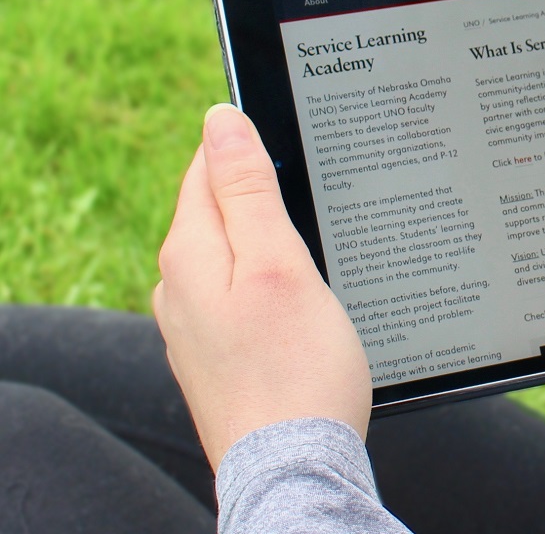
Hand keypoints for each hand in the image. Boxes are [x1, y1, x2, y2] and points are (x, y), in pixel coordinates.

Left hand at [154, 104, 370, 470]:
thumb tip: (222, 119)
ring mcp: (193, 325)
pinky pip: (238, 295)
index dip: (253, 145)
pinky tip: (302, 303)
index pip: (208, 165)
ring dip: (270, 241)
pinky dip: (268, 284)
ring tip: (320, 253)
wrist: (292, 467)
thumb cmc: (297, 367)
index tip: (304, 149)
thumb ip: (248, 189)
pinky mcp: (216, 355)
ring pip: (232, 254)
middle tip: (324, 201)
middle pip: (218, 208)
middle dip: (265, 193)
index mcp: (189, 252)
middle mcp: (177, 286)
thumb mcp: (278, 262)